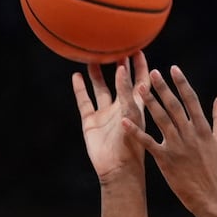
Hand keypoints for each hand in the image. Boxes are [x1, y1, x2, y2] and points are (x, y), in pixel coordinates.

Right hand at [72, 51, 147, 182]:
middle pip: (120, 82)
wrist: (117, 170)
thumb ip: (126, 93)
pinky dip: (80, 89)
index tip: (138, 48)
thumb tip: (121, 69)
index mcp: (136, 106)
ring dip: (97, 74)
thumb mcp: (131, 115)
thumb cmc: (132, 145)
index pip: (141, 81)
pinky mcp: (91, 123)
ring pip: (100, 89)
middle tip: (114, 45)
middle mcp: (121, 108)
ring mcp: (105, 115)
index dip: (140, 66)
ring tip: (92, 57)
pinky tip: (76, 76)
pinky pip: (84, 102)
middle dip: (119, 65)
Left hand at [128, 66, 216, 213]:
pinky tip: (124, 121)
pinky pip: (148, 143)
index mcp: (203, 128)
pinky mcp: (165, 159)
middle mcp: (189, 134)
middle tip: (152, 72)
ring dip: (149, 103)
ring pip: (161, 120)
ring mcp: (177, 146)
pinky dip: (136, 132)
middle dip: (163, 88)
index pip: (191, 100)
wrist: (210, 196)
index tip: (173, 69)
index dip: (182, 83)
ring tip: (138, 88)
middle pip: (174, 106)